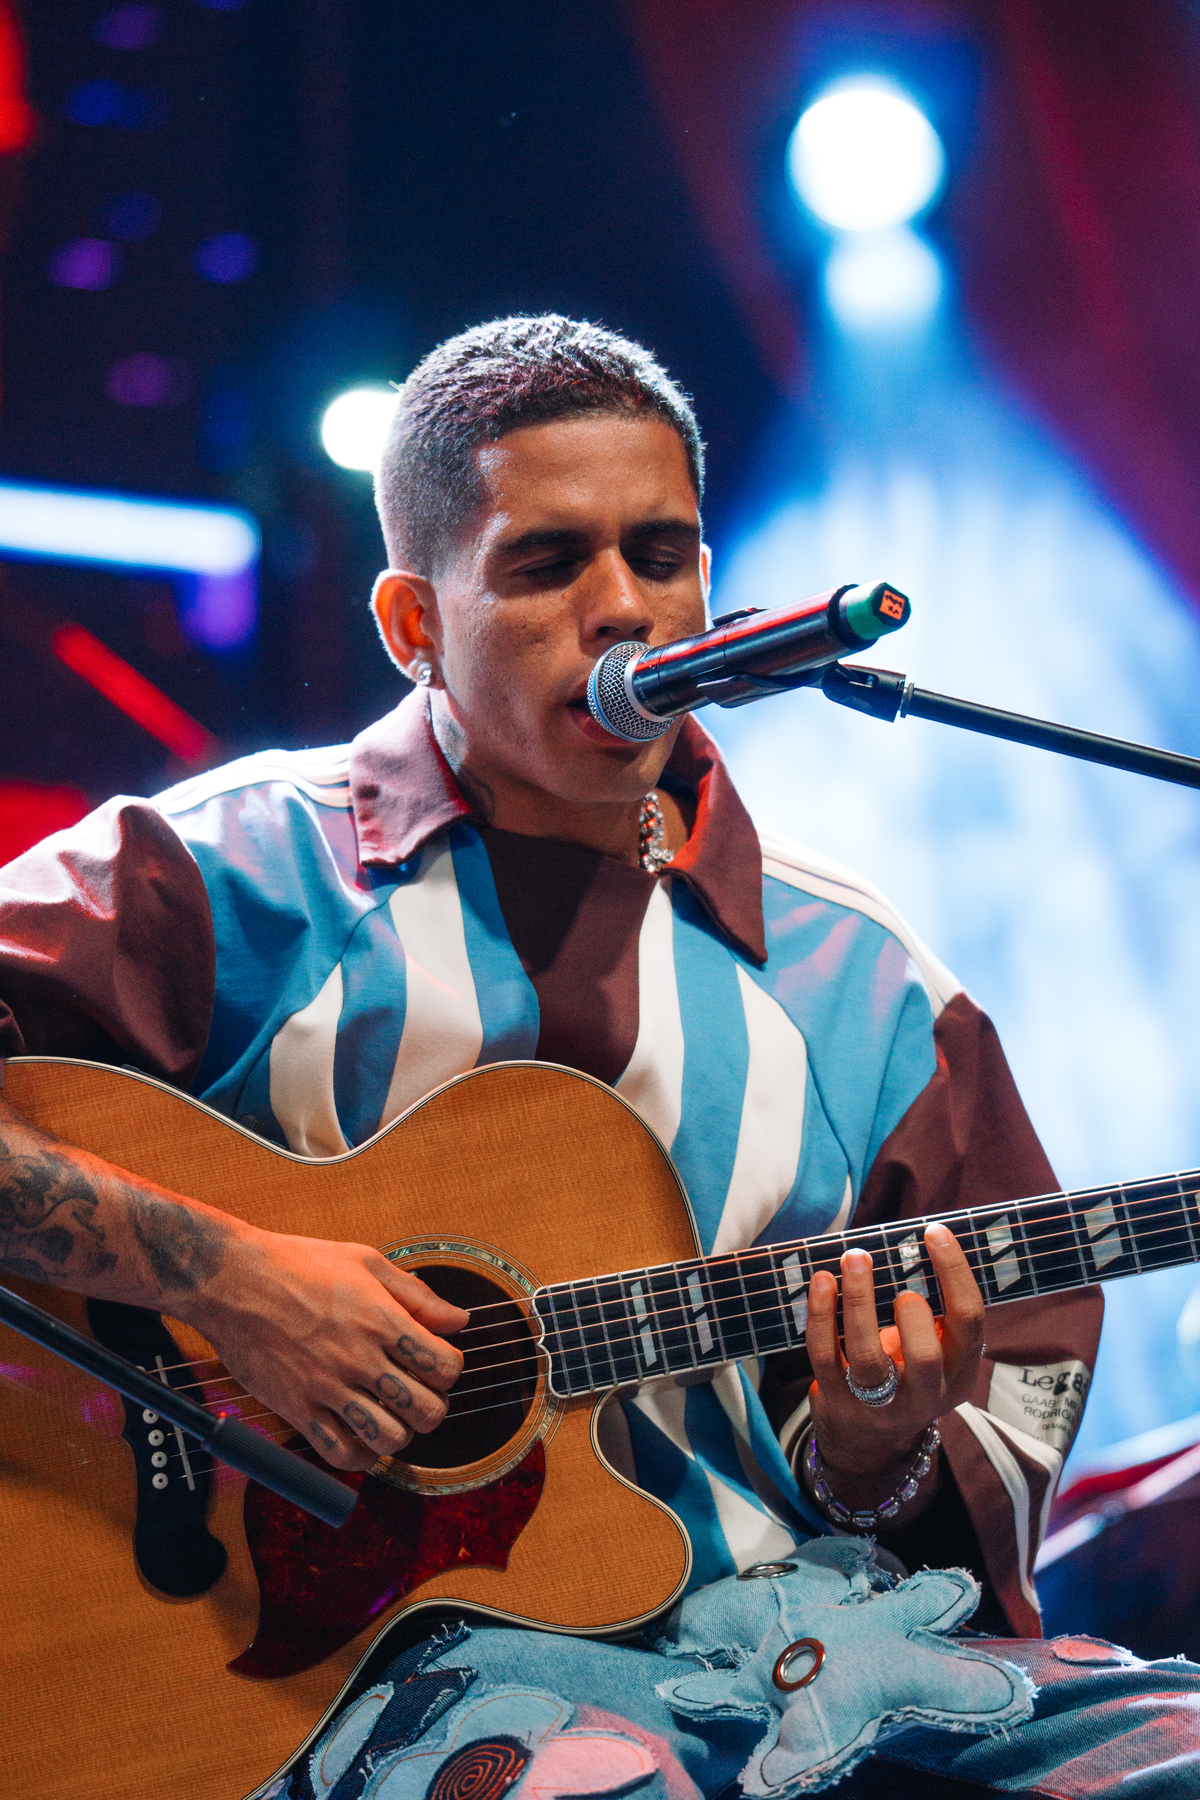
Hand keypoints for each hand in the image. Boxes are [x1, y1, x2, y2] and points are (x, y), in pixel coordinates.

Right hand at [184, 1226, 468, 1470]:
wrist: (231, 1279)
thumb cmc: (296, 1262)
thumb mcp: (365, 1261)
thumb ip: (416, 1294)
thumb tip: (459, 1319)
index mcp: (382, 1320)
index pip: (445, 1367)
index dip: (449, 1369)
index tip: (434, 1362)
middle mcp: (359, 1358)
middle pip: (427, 1412)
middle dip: (432, 1407)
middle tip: (416, 1395)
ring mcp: (327, 1388)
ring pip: (389, 1439)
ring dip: (398, 1433)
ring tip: (389, 1416)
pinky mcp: (296, 1409)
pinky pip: (339, 1454)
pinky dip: (358, 1456)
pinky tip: (359, 1436)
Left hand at [805, 1223, 984, 1519]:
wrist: (870, 1446)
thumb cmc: (905, 1375)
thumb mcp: (934, 1353)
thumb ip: (933, 1312)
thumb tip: (916, 1241)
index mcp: (958, 1374)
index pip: (969, 1322)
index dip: (954, 1273)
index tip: (934, 1232)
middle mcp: (924, 1395)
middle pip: (926, 1358)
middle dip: (913, 1315)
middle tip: (900, 1286)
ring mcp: (878, 1404)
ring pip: (868, 1357)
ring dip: (859, 1302)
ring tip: (854, 1258)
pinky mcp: (837, 1402)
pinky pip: (825, 1355)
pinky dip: (821, 1315)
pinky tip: (821, 1282)